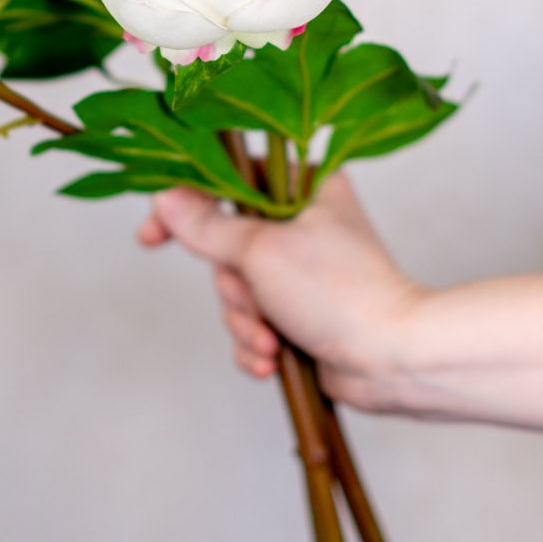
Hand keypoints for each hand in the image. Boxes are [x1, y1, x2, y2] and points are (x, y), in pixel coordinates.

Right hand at [136, 172, 426, 410]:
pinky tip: (272, 361)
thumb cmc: (340, 292)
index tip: (151, 238)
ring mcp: (301, 269)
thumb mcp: (260, 251)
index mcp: (304, 186)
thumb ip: (207, 226)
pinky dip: (256, 344)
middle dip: (233, 290)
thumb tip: (166, 200)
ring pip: (236, 291)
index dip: (183, 208)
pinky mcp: (300, 311)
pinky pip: (253, 323)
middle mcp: (303, 222)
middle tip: (255, 305)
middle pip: (224, 246)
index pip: (225, 181)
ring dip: (245, 323)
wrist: (392, 360)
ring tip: (271, 343)